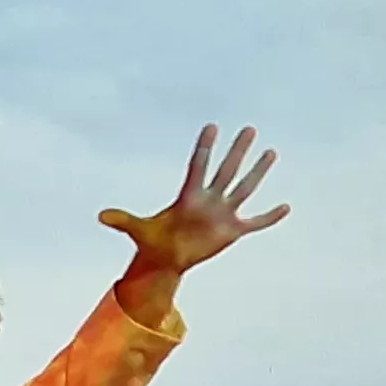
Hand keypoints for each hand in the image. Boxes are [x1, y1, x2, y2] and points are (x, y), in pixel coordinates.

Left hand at [101, 123, 287, 274]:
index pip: (198, 166)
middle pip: (226, 170)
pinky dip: (270, 217)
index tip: (211, 127)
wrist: (167, 259)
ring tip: (271, 151)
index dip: (204, 148)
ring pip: (243, 188)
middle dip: (237, 151)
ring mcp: (222, 213)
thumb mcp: (139, 231)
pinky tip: (286, 206)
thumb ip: (123, 221)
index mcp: (188, 196)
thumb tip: (99, 216)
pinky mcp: (232, 231)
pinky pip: (255, 223)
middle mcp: (209, 200)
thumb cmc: (153, 241)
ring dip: (257, 172)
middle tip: (249, 128)